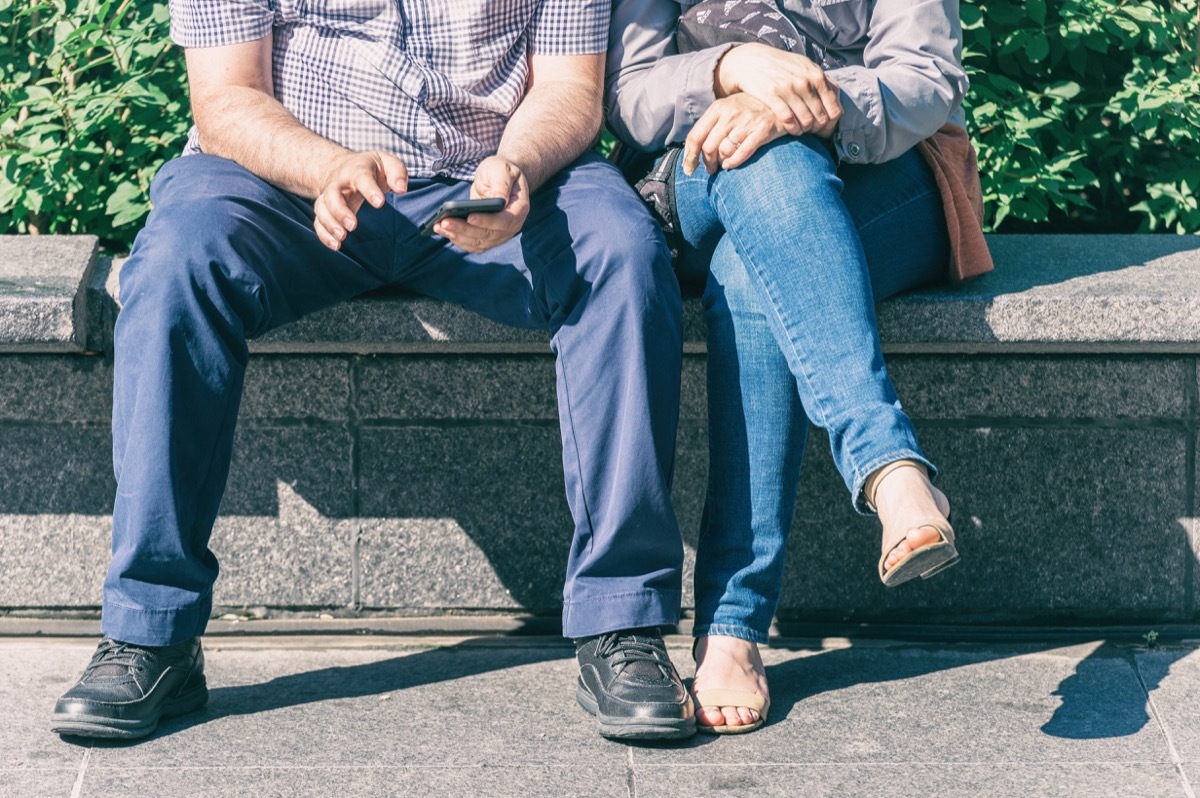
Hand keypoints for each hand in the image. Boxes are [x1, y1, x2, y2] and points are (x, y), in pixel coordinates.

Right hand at [313, 151, 407, 250]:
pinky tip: (335, 245)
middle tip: (353, 225)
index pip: (361, 177)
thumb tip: (401, 188)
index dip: (369, 190)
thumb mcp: (387, 162)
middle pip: (332, 194)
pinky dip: (324, 234)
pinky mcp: (326, 210)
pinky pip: (318, 221)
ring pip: (321, 208)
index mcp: (357, 170)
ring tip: (342, 237)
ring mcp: (330, 197)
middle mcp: (340, 183)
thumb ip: (397, 172)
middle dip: (340, 210)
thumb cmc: (371, 168)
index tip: (379, 203)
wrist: (343, 168)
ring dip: (329, 224)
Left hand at [436, 156, 529, 252]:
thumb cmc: (501, 171)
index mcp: (519, 209)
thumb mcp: (501, 170)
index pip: (504, 221)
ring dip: (457, 236)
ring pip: (478, 242)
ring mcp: (499, 235)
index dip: (487, 221)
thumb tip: (497, 200)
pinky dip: (457, 239)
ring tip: (439, 226)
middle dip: (465, 230)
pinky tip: (442, 230)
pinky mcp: (487, 238)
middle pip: (488, 235)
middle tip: (445, 222)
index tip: (470, 217)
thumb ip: (501, 183)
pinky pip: (472, 244)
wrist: (500, 179)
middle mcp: (511, 226)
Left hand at [683, 94, 787, 174]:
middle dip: (706, 163)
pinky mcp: (762, 131)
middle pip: (708, 147)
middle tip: (709, 169)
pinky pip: (742, 153)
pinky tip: (730, 165)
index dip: (689, 156)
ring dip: (720, 163)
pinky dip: (733, 162)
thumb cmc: (749, 108)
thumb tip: (692, 149)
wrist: (780, 101)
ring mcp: (747, 122)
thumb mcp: (728, 108)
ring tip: (722, 165)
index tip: (689, 167)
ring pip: (724, 152)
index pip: (695, 136)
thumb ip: (711, 124)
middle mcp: (730, 114)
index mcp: (718, 107)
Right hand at [715, 43, 841, 137]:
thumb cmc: (781, 66)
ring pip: (806, 121)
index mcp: (816, 75)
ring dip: (805, 130)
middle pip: (821, 118)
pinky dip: (792, 129)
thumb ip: (820, 80)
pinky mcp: (772, 96)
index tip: (824, 126)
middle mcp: (804, 82)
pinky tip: (792, 129)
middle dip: (817, 128)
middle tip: (811, 131)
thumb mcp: (804, 66)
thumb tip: (837, 96)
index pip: (834, 108)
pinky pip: (788, 120)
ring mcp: (788, 89)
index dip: (831, 122)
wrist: (751, 60)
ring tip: (801, 130)